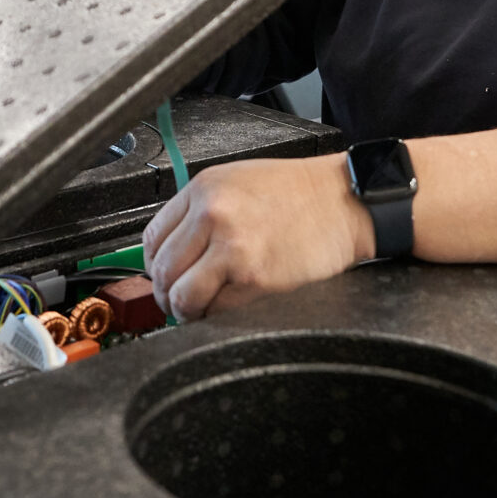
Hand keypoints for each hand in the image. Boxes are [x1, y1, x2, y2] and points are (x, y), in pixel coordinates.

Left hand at [141, 156, 375, 321]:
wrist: (344, 202)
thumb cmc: (300, 194)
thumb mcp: (238, 181)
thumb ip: (201, 211)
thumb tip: (174, 251)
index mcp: (205, 190)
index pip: (152, 238)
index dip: (154, 265)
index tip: (165, 276)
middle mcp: (213, 216)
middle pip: (162, 271)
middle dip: (167, 293)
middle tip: (181, 300)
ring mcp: (233, 249)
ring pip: (181, 297)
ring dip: (187, 310)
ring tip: (202, 308)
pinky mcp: (255, 280)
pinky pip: (216, 311)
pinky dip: (218, 316)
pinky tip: (231, 305)